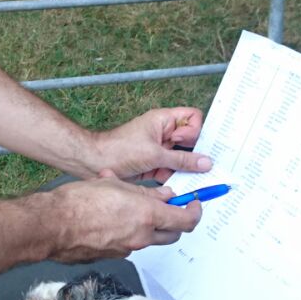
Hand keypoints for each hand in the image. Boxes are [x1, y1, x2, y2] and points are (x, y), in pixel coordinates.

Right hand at [42, 176, 201, 261]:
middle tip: (168, 207)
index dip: (195, 211)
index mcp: (146, 216)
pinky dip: (128, 233)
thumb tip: (164, 195)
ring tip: (128, 207)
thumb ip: (145, 192)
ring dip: (149, 226)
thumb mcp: (116, 185)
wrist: (52, 225)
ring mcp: (127, 249)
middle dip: (175, 221)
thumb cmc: (79, 201)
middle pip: (172, 234)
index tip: (194, 203)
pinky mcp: (113, 256)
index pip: (186, 220)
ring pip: (149, 239)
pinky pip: (129, 244)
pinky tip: (110, 220)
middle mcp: (141, 237)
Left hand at [89, 107, 211, 184]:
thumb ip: (182, 159)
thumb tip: (206, 162)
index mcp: (163, 120)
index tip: (185, 142)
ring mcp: (159, 149)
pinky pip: (171, 169)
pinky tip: (169, 182)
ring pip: (182, 157)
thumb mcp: (155, 155)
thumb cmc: (119, 150)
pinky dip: (172, 176)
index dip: (194, 130)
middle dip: (194, 153)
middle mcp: (163, 132)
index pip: (192, 117)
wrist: (94, 164)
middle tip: (198, 165)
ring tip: (181, 176)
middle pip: (190, 140)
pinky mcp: (154, 164)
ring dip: (182, 168)